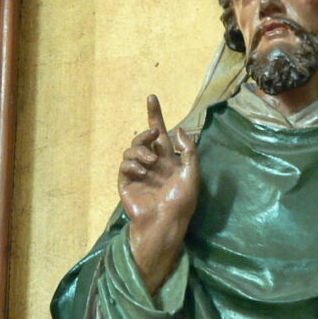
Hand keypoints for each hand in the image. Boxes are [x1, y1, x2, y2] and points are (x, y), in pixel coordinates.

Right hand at [118, 95, 199, 293]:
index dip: (156, 116)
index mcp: (169, 161)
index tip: (151, 97)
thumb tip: (177, 130)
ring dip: (141, 151)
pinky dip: (132, 164)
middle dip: (147, 129)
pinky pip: (125, 164)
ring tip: (150, 164)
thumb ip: (188, 150)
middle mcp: (153, 164)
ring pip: (132, 148)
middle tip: (154, 134)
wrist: (164, 221)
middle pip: (144, 137)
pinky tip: (142, 173)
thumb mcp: (192, 173)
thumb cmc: (181, 201)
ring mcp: (138, 173)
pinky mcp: (126, 181)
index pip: (162, 135)